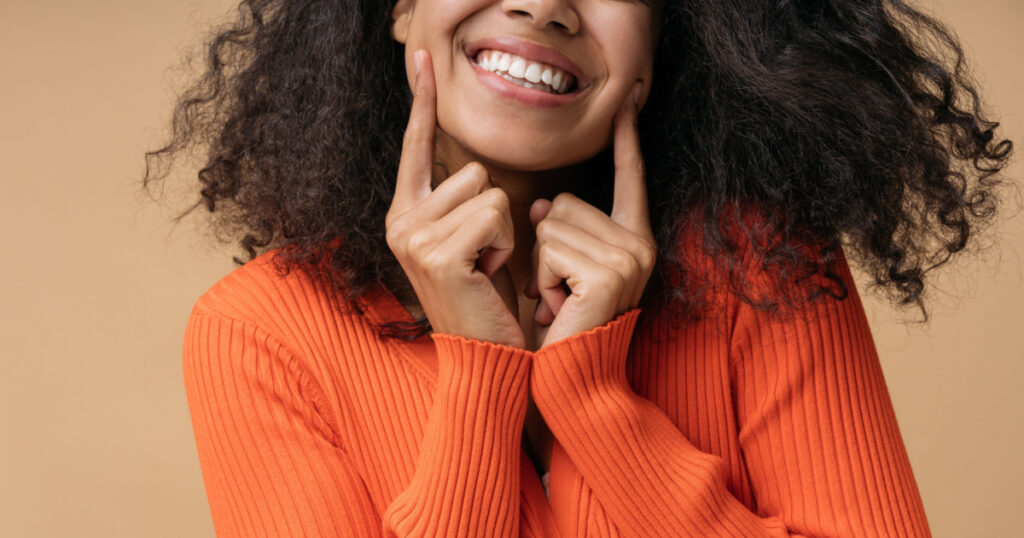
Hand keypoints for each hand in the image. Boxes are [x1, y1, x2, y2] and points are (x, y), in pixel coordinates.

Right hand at [385, 50, 522, 347]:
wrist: (485, 353)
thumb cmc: (486, 296)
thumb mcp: (471, 240)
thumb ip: (462, 201)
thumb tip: (475, 166)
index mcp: (406, 214)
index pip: (417, 147)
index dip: (421, 102)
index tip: (422, 58)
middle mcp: (400, 222)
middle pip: (472, 169)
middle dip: (494, 210)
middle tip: (483, 256)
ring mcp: (413, 238)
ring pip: (488, 189)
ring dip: (503, 228)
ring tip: (485, 265)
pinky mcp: (437, 253)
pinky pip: (495, 212)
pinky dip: (505, 243)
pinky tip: (486, 273)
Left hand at [526, 82, 655, 348]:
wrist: (569, 381)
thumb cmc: (561, 328)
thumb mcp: (559, 269)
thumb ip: (558, 228)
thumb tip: (540, 201)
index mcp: (634, 239)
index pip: (630, 178)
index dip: (627, 139)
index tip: (628, 97)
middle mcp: (641, 245)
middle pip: (564, 202)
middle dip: (545, 245)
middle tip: (560, 291)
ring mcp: (630, 258)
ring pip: (551, 223)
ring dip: (541, 265)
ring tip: (559, 302)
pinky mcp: (610, 273)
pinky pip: (549, 247)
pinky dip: (542, 279)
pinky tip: (559, 307)